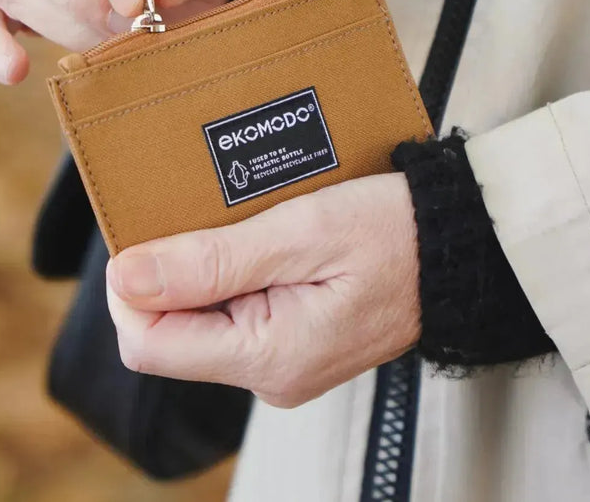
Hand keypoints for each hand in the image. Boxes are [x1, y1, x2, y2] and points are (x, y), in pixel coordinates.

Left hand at [106, 173, 420, 407]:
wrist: (460, 245)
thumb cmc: (394, 231)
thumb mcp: (300, 233)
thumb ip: (211, 262)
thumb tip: (128, 277)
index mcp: (270, 358)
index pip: (149, 345)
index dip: (130, 290)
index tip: (144, 233)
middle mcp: (272, 374)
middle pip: (171, 334)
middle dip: (168, 275)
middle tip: (196, 215)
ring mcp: (283, 361)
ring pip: (201, 320)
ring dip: (200, 268)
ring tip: (234, 220)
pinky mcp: (294, 341)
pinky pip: (234, 313)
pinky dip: (229, 272)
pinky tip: (253, 236)